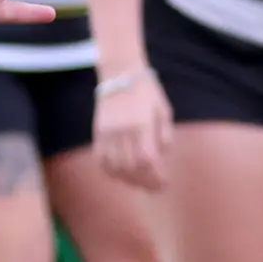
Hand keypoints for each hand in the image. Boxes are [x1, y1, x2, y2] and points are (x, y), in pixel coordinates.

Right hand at [96, 69, 171, 191]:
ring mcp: (107, 133)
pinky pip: (101, 159)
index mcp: (141, 125)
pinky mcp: (98, 132)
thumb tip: (163, 158)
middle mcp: (122, 131)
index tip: (165, 183)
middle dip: (145, 182)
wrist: (120, 74)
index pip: (147, 160)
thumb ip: (165, 135)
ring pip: (115, 167)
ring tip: (141, 182)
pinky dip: (111, 171)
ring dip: (129, 180)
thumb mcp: (164, 111)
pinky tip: (121, 173)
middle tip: (155, 187)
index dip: (156, 177)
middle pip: (131, 168)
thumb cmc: (147, 92)